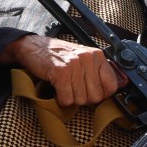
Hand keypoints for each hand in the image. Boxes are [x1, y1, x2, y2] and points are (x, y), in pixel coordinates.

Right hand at [1, 35, 120, 106]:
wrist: (33, 46)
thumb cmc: (59, 56)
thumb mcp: (83, 59)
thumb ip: (98, 72)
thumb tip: (113, 90)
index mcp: (97, 55)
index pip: (111, 86)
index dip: (101, 95)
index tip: (91, 93)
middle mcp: (88, 58)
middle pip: (95, 97)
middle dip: (83, 99)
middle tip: (73, 90)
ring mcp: (74, 64)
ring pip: (80, 99)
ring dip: (70, 98)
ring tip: (64, 86)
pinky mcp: (60, 72)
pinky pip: (67, 99)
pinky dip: (60, 99)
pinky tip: (57, 89)